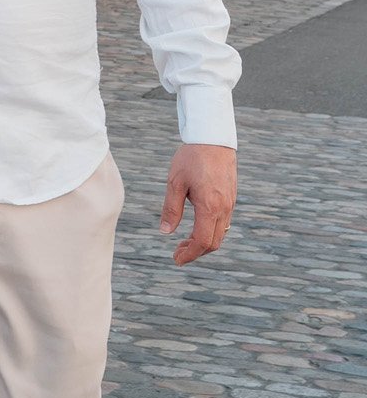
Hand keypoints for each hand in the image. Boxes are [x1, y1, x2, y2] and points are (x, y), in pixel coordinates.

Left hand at [160, 142, 235, 264]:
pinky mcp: (231, 197)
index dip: (189, 254)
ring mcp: (230, 203)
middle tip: (177, 252)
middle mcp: (224, 208)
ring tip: (184, 241)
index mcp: (210, 207)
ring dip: (203, 242)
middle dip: (196, 252)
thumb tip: (165, 232)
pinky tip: (196, 226)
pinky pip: (223, 222)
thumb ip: (171, 209)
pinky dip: (210, 230)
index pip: (202, 241)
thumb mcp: (175, 182)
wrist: (213, 138)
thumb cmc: (192, 158)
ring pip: (220, 233)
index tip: (176, 259)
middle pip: (214, 242)